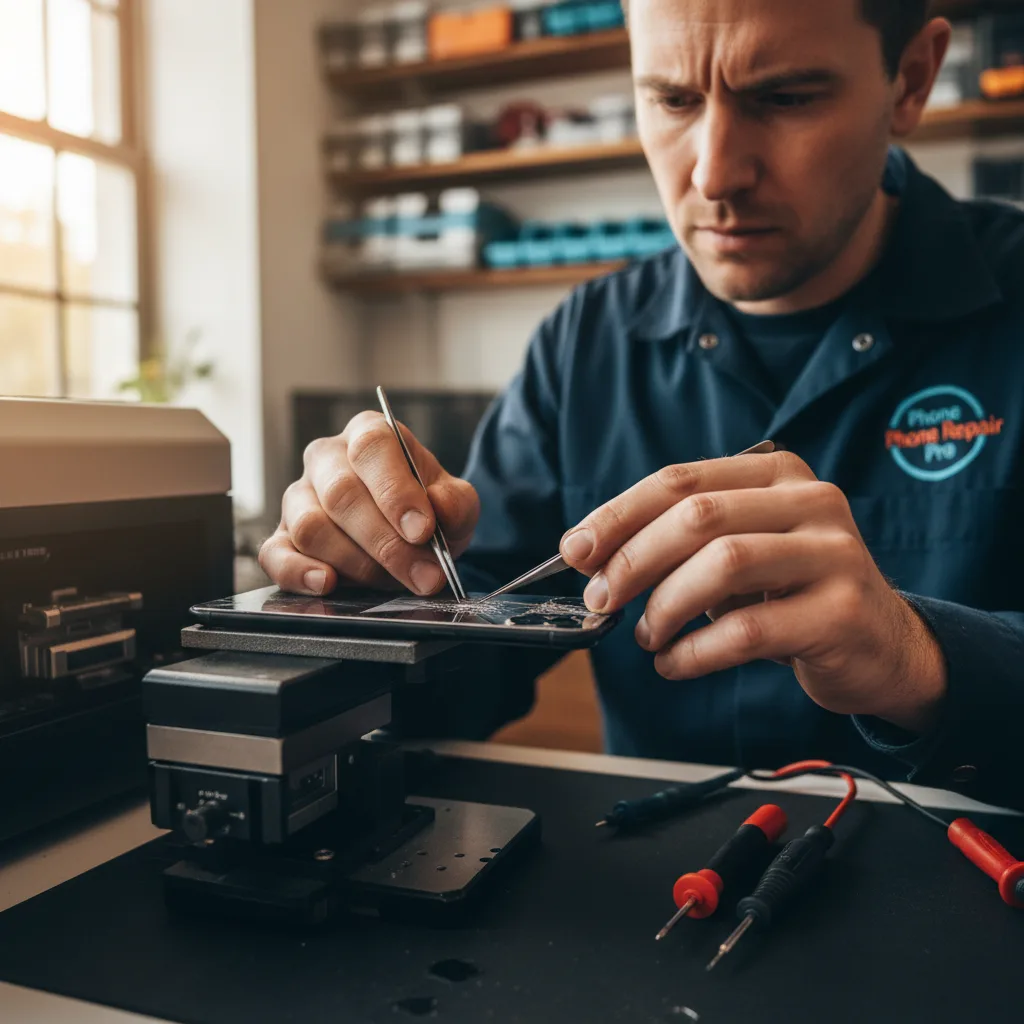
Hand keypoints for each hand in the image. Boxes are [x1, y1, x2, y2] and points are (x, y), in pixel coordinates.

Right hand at [260, 412, 479, 597]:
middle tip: (422, 575)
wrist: (409, 538)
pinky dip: (299, 573)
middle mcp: (326, 459)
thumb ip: (456, 502)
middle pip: (341, 494)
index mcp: (369, 435)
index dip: (396, 491)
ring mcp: (298, 498)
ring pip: (311, 526)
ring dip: (356, 563)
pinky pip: (275, 555)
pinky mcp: (280, 538)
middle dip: (386, 542)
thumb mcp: (455, 502)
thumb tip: (437, 507)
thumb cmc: (427, 511)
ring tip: (392, 581)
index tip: (422, 530)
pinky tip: (327, 584)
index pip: (372, 448)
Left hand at [559, 451, 946, 734]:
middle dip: (633, 559)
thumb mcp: (739, 552)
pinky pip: (746, 630)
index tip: (576, 550)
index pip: (681, 480)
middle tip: (600, 599)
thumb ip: (679, 543)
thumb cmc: (790, 593)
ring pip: (723, 564)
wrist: (882, 645)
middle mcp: (810, 501)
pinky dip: (694, 652)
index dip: (618, 515)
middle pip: (698, 516)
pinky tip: (674, 664)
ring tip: (647, 635)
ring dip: (665, 605)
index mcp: (776, 474)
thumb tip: (590, 557)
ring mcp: (833, 553)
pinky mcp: (840, 612)